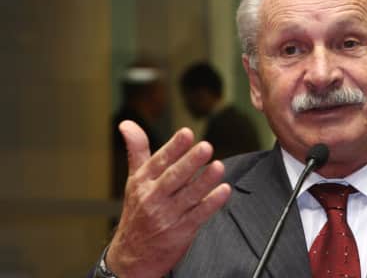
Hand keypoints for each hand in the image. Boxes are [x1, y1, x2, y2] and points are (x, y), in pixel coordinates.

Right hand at [106, 120, 231, 277]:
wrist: (132, 257)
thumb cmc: (137, 212)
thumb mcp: (134, 179)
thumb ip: (137, 150)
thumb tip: (127, 124)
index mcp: (143, 182)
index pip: (159, 161)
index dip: (173, 147)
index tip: (187, 133)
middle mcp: (154, 198)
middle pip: (174, 177)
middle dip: (190, 162)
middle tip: (206, 147)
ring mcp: (168, 216)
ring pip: (189, 196)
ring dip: (205, 181)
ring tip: (218, 167)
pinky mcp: (181, 231)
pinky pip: (199, 215)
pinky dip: (211, 203)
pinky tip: (223, 191)